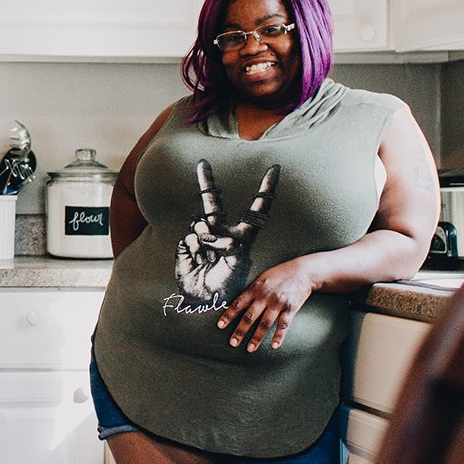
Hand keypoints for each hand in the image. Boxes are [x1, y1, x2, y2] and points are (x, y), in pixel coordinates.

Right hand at [175, 159, 280, 302]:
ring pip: (201, 223)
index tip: (275, 170)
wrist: (204, 299)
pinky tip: (199, 261)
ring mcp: (202, 236)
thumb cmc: (227, 284)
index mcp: (242, 236)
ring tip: (210, 258)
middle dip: (206, 182)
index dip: (265, 190)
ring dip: (207, 240)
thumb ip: (230, 244)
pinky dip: (195, 249)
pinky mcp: (188, 244)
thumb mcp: (238, 264)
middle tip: (202, 164)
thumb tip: (210, 230)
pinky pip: (191, 236)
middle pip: (213, 203)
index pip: (256, 209)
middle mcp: (221, 232)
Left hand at [218, 257, 314, 350]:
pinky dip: (279, 336)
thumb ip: (251, 291)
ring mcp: (278, 303)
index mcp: (255, 288)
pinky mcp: (290, 308)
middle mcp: (265, 296)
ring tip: (250, 348)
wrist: (303, 272)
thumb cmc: (280, 274)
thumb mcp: (262, 279)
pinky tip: (274, 346)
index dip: (229, 315)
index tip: (220, 326)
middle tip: (233, 343)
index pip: (238, 304)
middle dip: (240, 331)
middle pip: (250, 316)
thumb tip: (239, 304)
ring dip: (257, 337)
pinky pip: (283, 325)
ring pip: (265, 323)